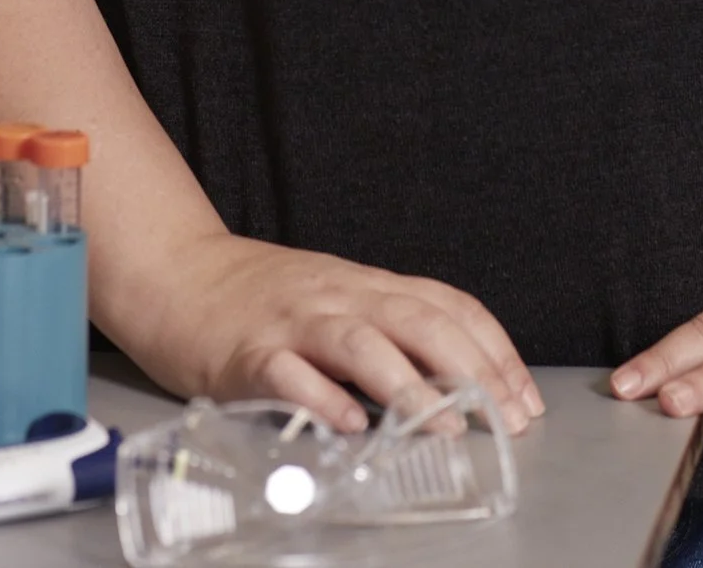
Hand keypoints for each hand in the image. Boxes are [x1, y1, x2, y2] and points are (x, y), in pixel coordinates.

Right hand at [115, 231, 545, 439]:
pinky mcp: (249, 353)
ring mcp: (294, 322)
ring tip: (445, 426)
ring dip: (410, 387)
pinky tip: (348, 428)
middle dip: (472, 370)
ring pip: (362, 345)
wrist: (177, 273)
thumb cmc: (260, 298)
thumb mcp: (334, 300)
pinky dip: (323, 401)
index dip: (494, 349)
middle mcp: (339, 296)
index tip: (525, 397)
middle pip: (419, 320)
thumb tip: (450, 380)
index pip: (446, 305)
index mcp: (365, 285)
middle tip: (504, 419)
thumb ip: (383, 331)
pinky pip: (290, 375)